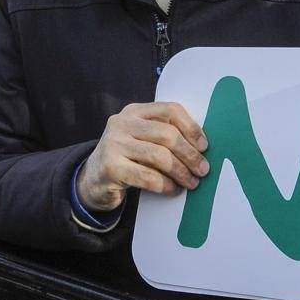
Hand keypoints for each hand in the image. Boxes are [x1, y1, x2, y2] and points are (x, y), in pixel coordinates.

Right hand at [77, 102, 209, 211]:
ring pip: (159, 156)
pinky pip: (148, 177)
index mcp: (135, 111)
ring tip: (192, 182)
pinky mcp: (110, 166)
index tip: (205, 147)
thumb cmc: (130, 158)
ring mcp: (113, 143)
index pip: (170, 110)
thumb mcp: (145, 139)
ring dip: (181, 172)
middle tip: (203, 170)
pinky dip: (166, 185)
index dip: (192, 128)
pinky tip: (174, 190)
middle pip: (167, 135)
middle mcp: (122, 122)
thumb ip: (166, 136)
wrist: (95, 179)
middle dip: (190, 155)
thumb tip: (203, 149)